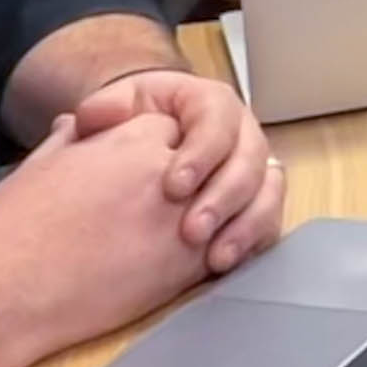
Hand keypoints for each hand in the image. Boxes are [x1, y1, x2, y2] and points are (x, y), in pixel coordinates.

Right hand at [0, 118, 220, 366]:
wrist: (3, 291)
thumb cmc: (10, 229)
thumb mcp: (41, 164)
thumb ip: (71, 140)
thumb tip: (74, 124)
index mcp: (132, 136)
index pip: (175, 128)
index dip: (164, 152)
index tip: (146, 176)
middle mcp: (166, 170)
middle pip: (206, 164)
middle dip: (196, 183)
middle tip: (171, 205)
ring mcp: (183, 218)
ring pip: (224, 206)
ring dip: (211, 216)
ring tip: (179, 235)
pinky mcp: (186, 266)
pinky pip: (225, 247)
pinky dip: (216, 251)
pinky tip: (185, 263)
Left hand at [67, 69, 286, 272]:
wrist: (137, 155)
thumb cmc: (129, 129)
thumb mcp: (113, 109)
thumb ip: (104, 109)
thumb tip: (98, 114)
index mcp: (210, 104)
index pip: (218, 122)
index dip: (201, 154)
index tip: (173, 187)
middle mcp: (240, 133)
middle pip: (249, 160)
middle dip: (223, 197)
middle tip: (192, 231)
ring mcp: (253, 168)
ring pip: (267, 192)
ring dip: (244, 225)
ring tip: (215, 257)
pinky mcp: (256, 202)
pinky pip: (268, 221)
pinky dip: (250, 243)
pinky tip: (223, 263)